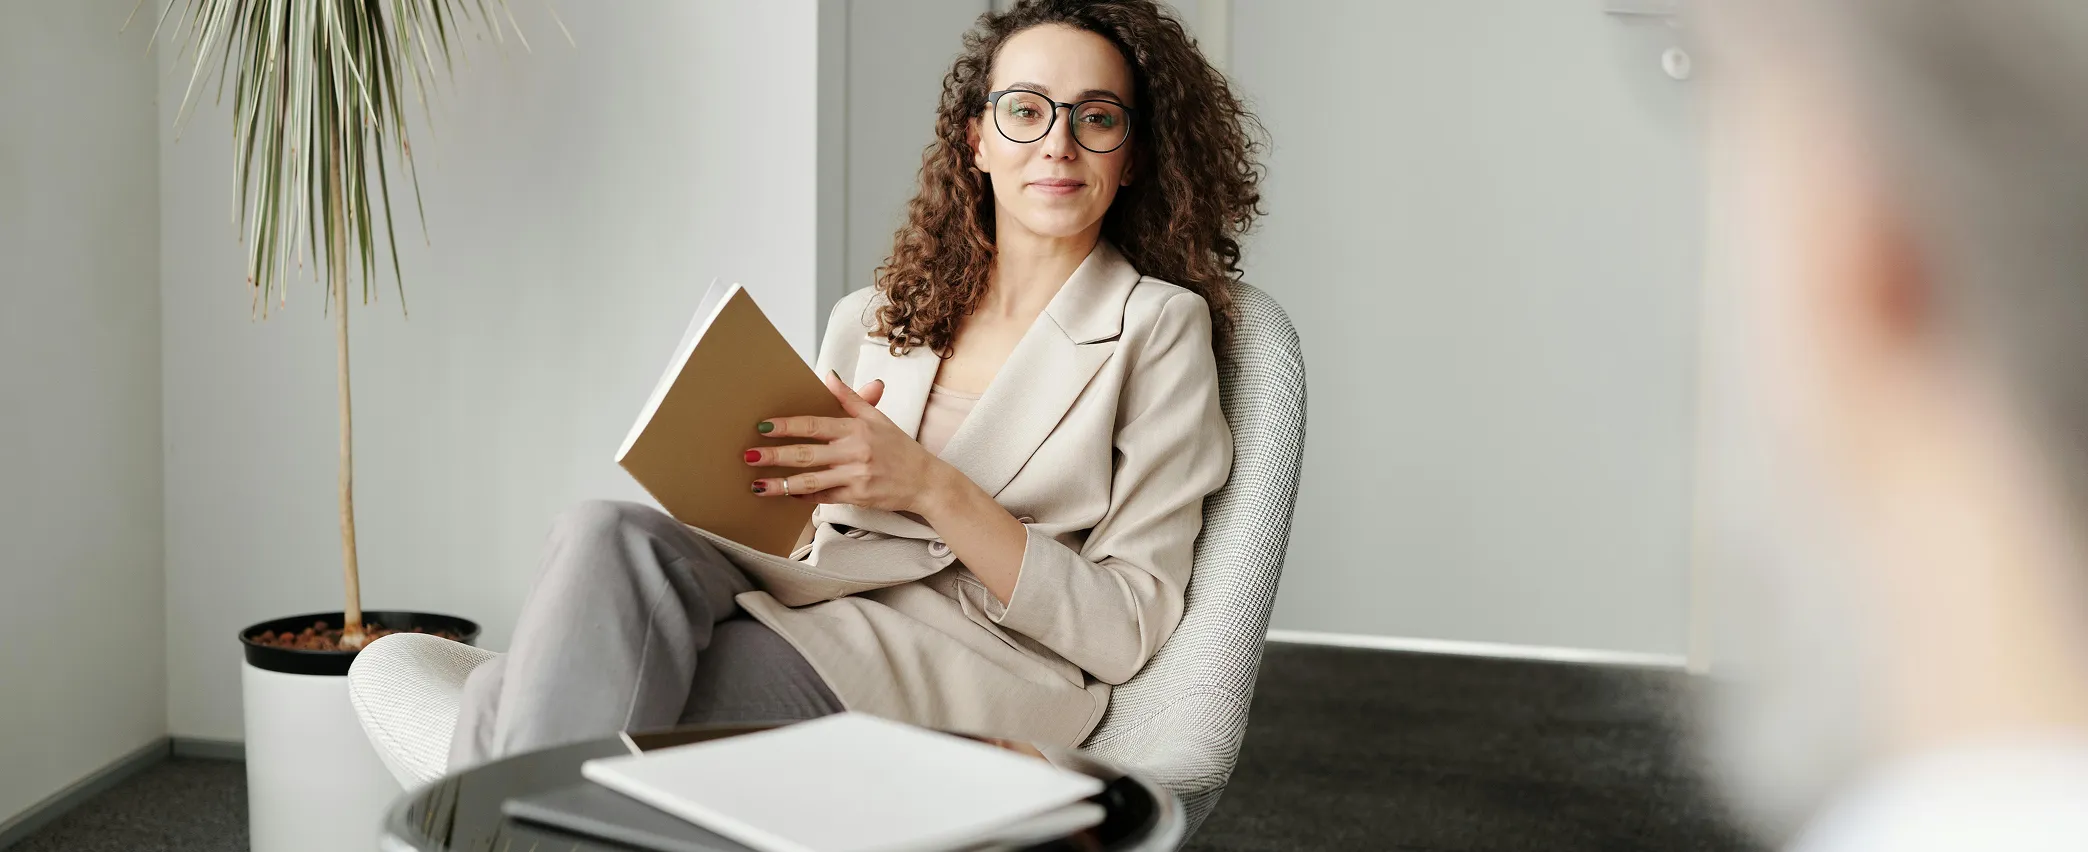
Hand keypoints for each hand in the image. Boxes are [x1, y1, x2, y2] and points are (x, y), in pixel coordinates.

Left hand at [746, 371, 950, 512]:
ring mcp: (855, 476)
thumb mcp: (878, 418)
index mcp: (857, 428)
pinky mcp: (857, 497)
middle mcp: (855, 451)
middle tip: (749, 456)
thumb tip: (828, 375)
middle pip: (806, 453)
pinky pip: (824, 497)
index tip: (763, 426)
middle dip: (774, 455)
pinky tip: (785, 496)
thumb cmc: (900, 448)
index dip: (787, 426)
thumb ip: (851, 398)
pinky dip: (804, 497)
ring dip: (781, 483)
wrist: (926, 481)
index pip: (814, 425)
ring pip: (811, 480)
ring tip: (757, 485)